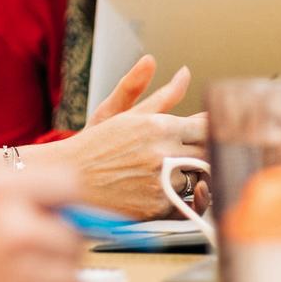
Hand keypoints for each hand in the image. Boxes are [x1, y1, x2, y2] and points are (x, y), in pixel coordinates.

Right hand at [31, 56, 207, 219]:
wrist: (70, 181)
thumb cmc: (96, 145)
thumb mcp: (126, 114)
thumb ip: (162, 96)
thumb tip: (185, 74)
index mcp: (159, 126)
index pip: (206, 126)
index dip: (210, 131)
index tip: (208, 133)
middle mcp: (164, 153)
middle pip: (209, 153)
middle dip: (205, 154)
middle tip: (194, 156)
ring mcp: (162, 182)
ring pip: (200, 179)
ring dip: (193, 176)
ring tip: (172, 174)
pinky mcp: (158, 207)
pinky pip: (187, 202)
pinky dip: (181, 197)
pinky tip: (163, 191)